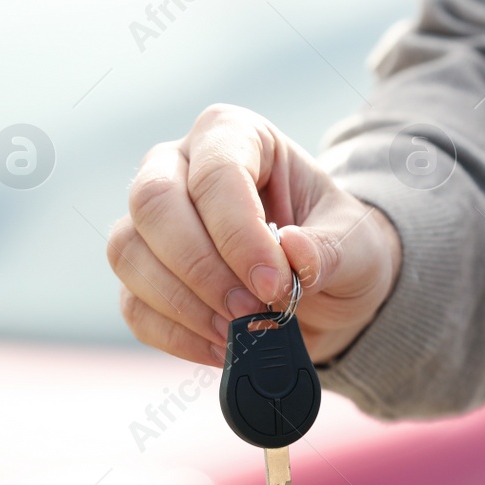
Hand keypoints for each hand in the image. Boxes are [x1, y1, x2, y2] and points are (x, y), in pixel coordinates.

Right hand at [108, 104, 401, 365]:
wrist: (323, 288)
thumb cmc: (335, 246)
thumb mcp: (356, 244)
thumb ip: (330, 248)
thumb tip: (293, 254)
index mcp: (234, 135)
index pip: (216, 172)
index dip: (238, 233)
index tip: (273, 284)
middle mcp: (177, 165)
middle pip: (152, 204)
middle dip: (201, 268)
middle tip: (250, 312)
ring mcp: (149, 220)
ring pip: (128, 252)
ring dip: (183, 304)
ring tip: (238, 333)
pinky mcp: (140, 273)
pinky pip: (132, 304)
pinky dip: (175, 335)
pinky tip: (220, 348)